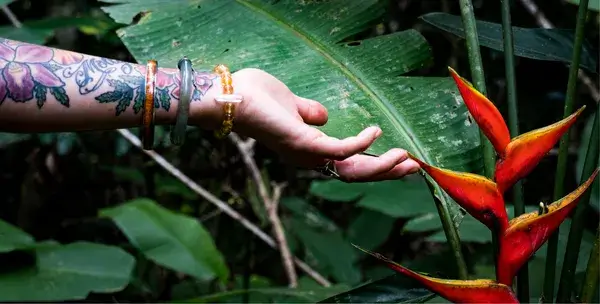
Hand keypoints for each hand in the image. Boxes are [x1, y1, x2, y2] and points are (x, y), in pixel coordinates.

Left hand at [195, 68, 418, 181]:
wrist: (230, 97)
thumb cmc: (256, 98)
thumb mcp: (292, 106)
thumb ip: (309, 114)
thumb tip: (325, 116)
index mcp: (308, 150)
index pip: (346, 163)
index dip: (373, 164)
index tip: (398, 160)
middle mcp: (309, 158)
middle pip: (354, 174)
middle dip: (385, 172)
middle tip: (414, 167)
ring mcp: (307, 154)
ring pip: (352, 169)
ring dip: (382, 166)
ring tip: (407, 159)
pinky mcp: (304, 143)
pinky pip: (340, 149)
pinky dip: (361, 143)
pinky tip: (376, 132)